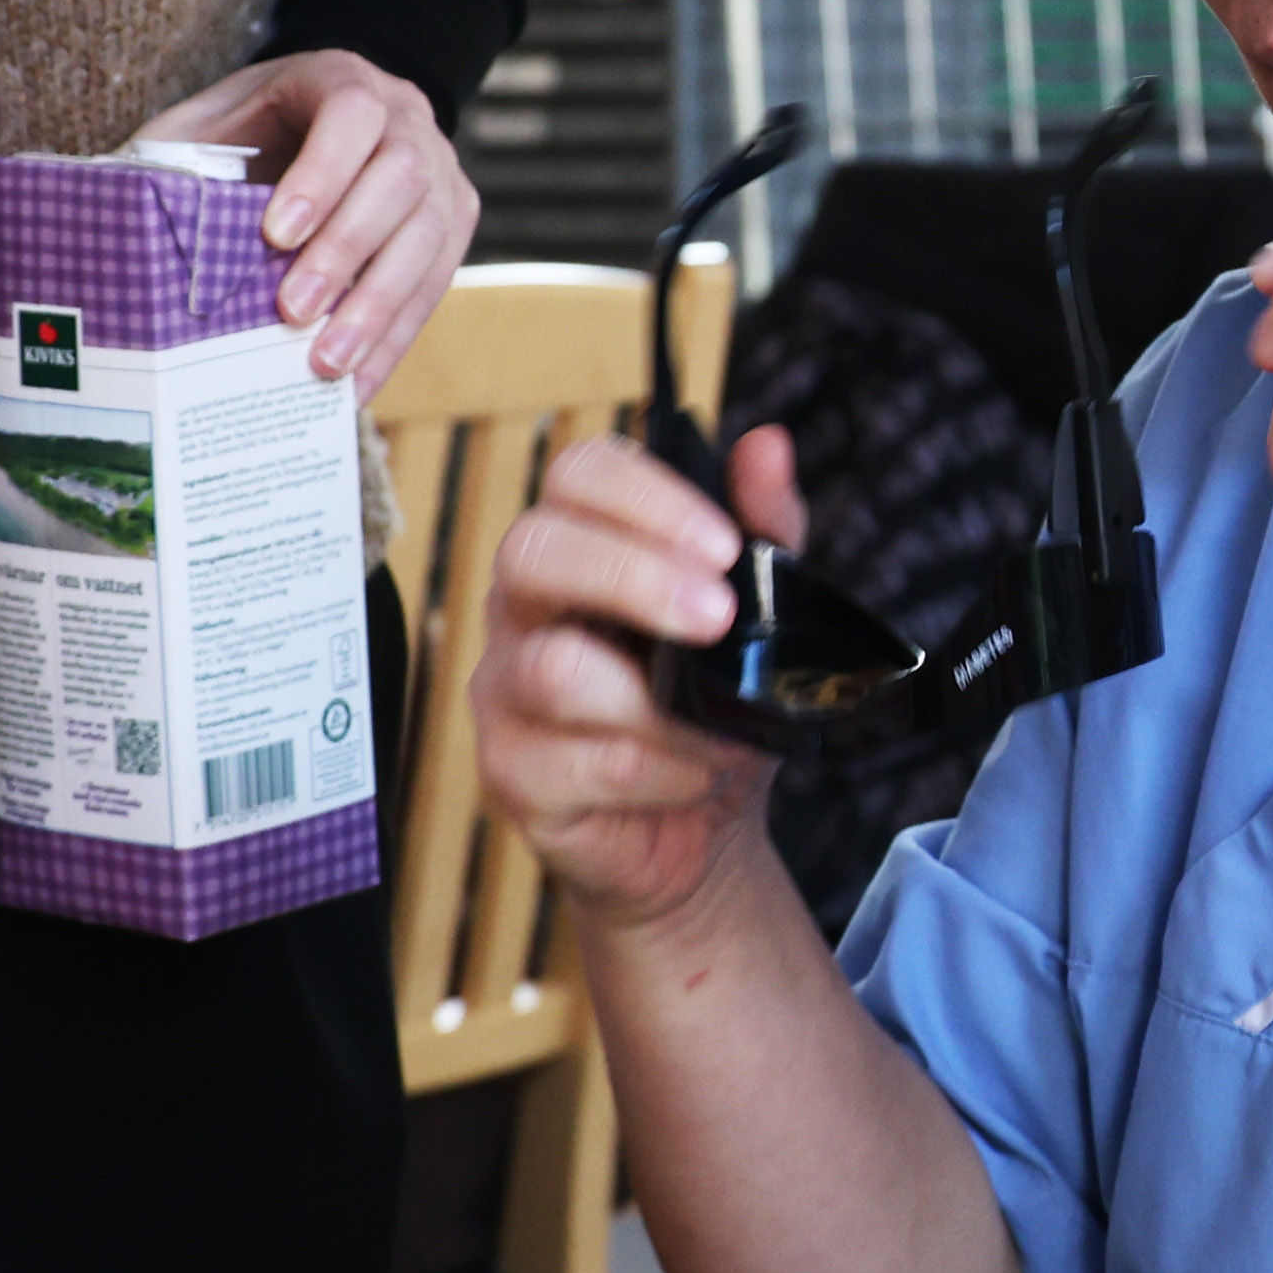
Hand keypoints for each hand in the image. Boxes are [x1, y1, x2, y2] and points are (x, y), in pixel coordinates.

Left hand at [136, 48, 477, 387]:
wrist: (330, 123)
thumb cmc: (255, 130)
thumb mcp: (210, 121)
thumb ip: (176, 153)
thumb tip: (111, 207)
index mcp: (343, 79)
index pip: (351, 116)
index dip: (321, 174)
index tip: (275, 234)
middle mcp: (408, 118)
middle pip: (400, 181)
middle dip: (346, 251)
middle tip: (291, 311)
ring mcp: (442, 172)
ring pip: (428, 238)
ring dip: (377, 308)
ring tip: (326, 365)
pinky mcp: (452, 225)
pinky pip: (434, 286)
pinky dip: (393, 340)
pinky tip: (356, 386)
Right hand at [473, 423, 812, 931]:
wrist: (704, 828)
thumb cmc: (715, 704)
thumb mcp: (761, 611)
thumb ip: (763, 528)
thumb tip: (767, 443)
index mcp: (580, 544)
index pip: (578, 475)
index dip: (646, 497)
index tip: (724, 545)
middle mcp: (525, 605)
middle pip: (534, 550)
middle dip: (635, 577)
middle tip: (720, 618)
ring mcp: (505, 688)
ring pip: (554, 668)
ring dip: (660, 702)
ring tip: (720, 726)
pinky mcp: (511, 772)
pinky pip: (583, 762)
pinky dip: (662, 771)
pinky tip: (693, 775)